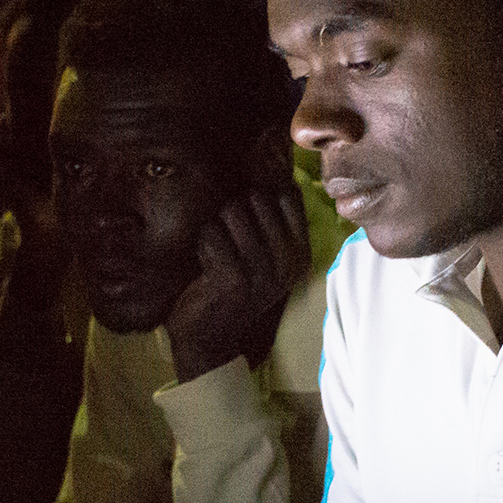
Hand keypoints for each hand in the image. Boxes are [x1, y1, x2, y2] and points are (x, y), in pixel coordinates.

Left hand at [167, 181, 309, 383]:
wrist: (208, 338)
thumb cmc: (231, 287)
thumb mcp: (263, 255)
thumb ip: (272, 218)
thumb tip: (271, 164)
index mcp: (300, 252)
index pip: (287, 195)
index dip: (261, 193)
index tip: (248, 217)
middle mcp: (287, 261)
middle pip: (257, 198)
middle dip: (234, 209)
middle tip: (227, 238)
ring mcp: (262, 270)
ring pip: (232, 212)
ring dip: (215, 226)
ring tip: (216, 250)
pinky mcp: (233, 277)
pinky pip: (211, 234)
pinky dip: (202, 243)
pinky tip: (205, 264)